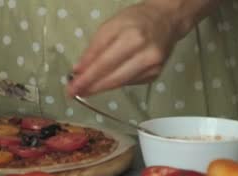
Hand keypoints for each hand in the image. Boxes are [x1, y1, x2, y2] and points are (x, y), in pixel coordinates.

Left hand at [68, 1, 184, 96]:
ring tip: (85, 90)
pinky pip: (129, 83)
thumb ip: (94, 49)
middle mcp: (145, 55)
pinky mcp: (155, 75)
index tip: (71, 88)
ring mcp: (152, 68)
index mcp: (133, 39)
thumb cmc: (135, 21)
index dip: (87, 78)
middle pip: (113, 78)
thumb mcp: (110, 27)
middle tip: (74, 93)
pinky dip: (115, 83)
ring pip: (120, 83)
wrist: (167, 20)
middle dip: (91, 87)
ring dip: (100, 88)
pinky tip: (104, 83)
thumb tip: (79, 70)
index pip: (104, 63)